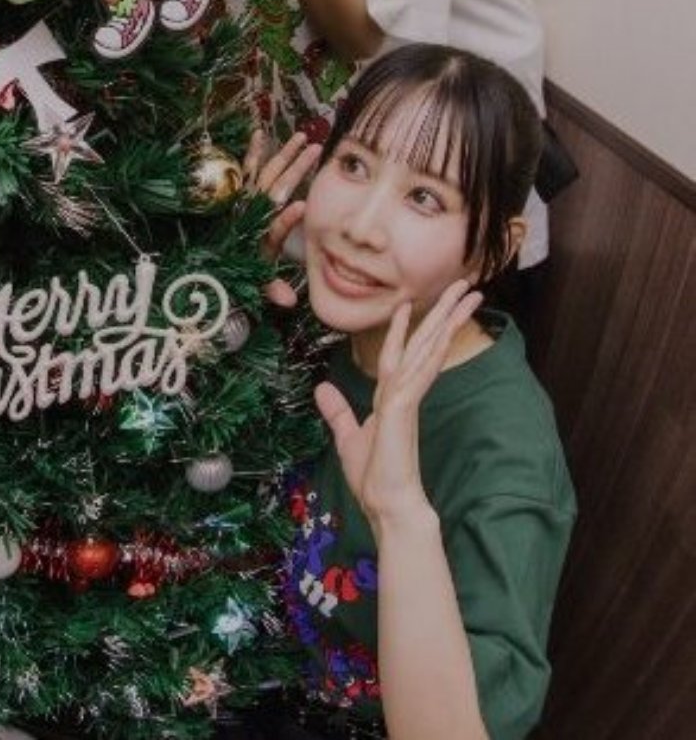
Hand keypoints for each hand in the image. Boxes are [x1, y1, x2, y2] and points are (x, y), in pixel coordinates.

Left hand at [244, 129, 320, 305]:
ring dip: (285, 154)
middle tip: (315, 148)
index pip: (276, 228)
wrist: (209, 260)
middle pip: (277, 188)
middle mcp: (254, 215)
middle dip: (296, 168)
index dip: (287, 219)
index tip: (302, 207)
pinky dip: (252, 152)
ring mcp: (245, 202)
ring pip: (267, 174)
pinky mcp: (238, 194)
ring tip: (301, 137)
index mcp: (262, 238)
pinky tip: (258, 134)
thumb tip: (289, 302)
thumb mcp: (256, 281)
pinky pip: (245, 170)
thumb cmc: (239, 267)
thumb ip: (271, 289)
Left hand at [314, 281, 483, 533]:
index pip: (398, 352)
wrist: (387, 506)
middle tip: (465, 285)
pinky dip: (428, 351)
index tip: (407, 303)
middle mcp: (404, 392)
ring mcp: (407, 398)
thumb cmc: (374, 479)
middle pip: (425, 342)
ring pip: (429, 349)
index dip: (403, 327)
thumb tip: (322, 389)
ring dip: (447, 320)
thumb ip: (338, 411)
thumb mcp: (347, 437)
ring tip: (468, 295)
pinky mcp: (404, 408)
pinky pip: (418, 372)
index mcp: (392, 396)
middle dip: (443, 312)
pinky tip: (440, 331)